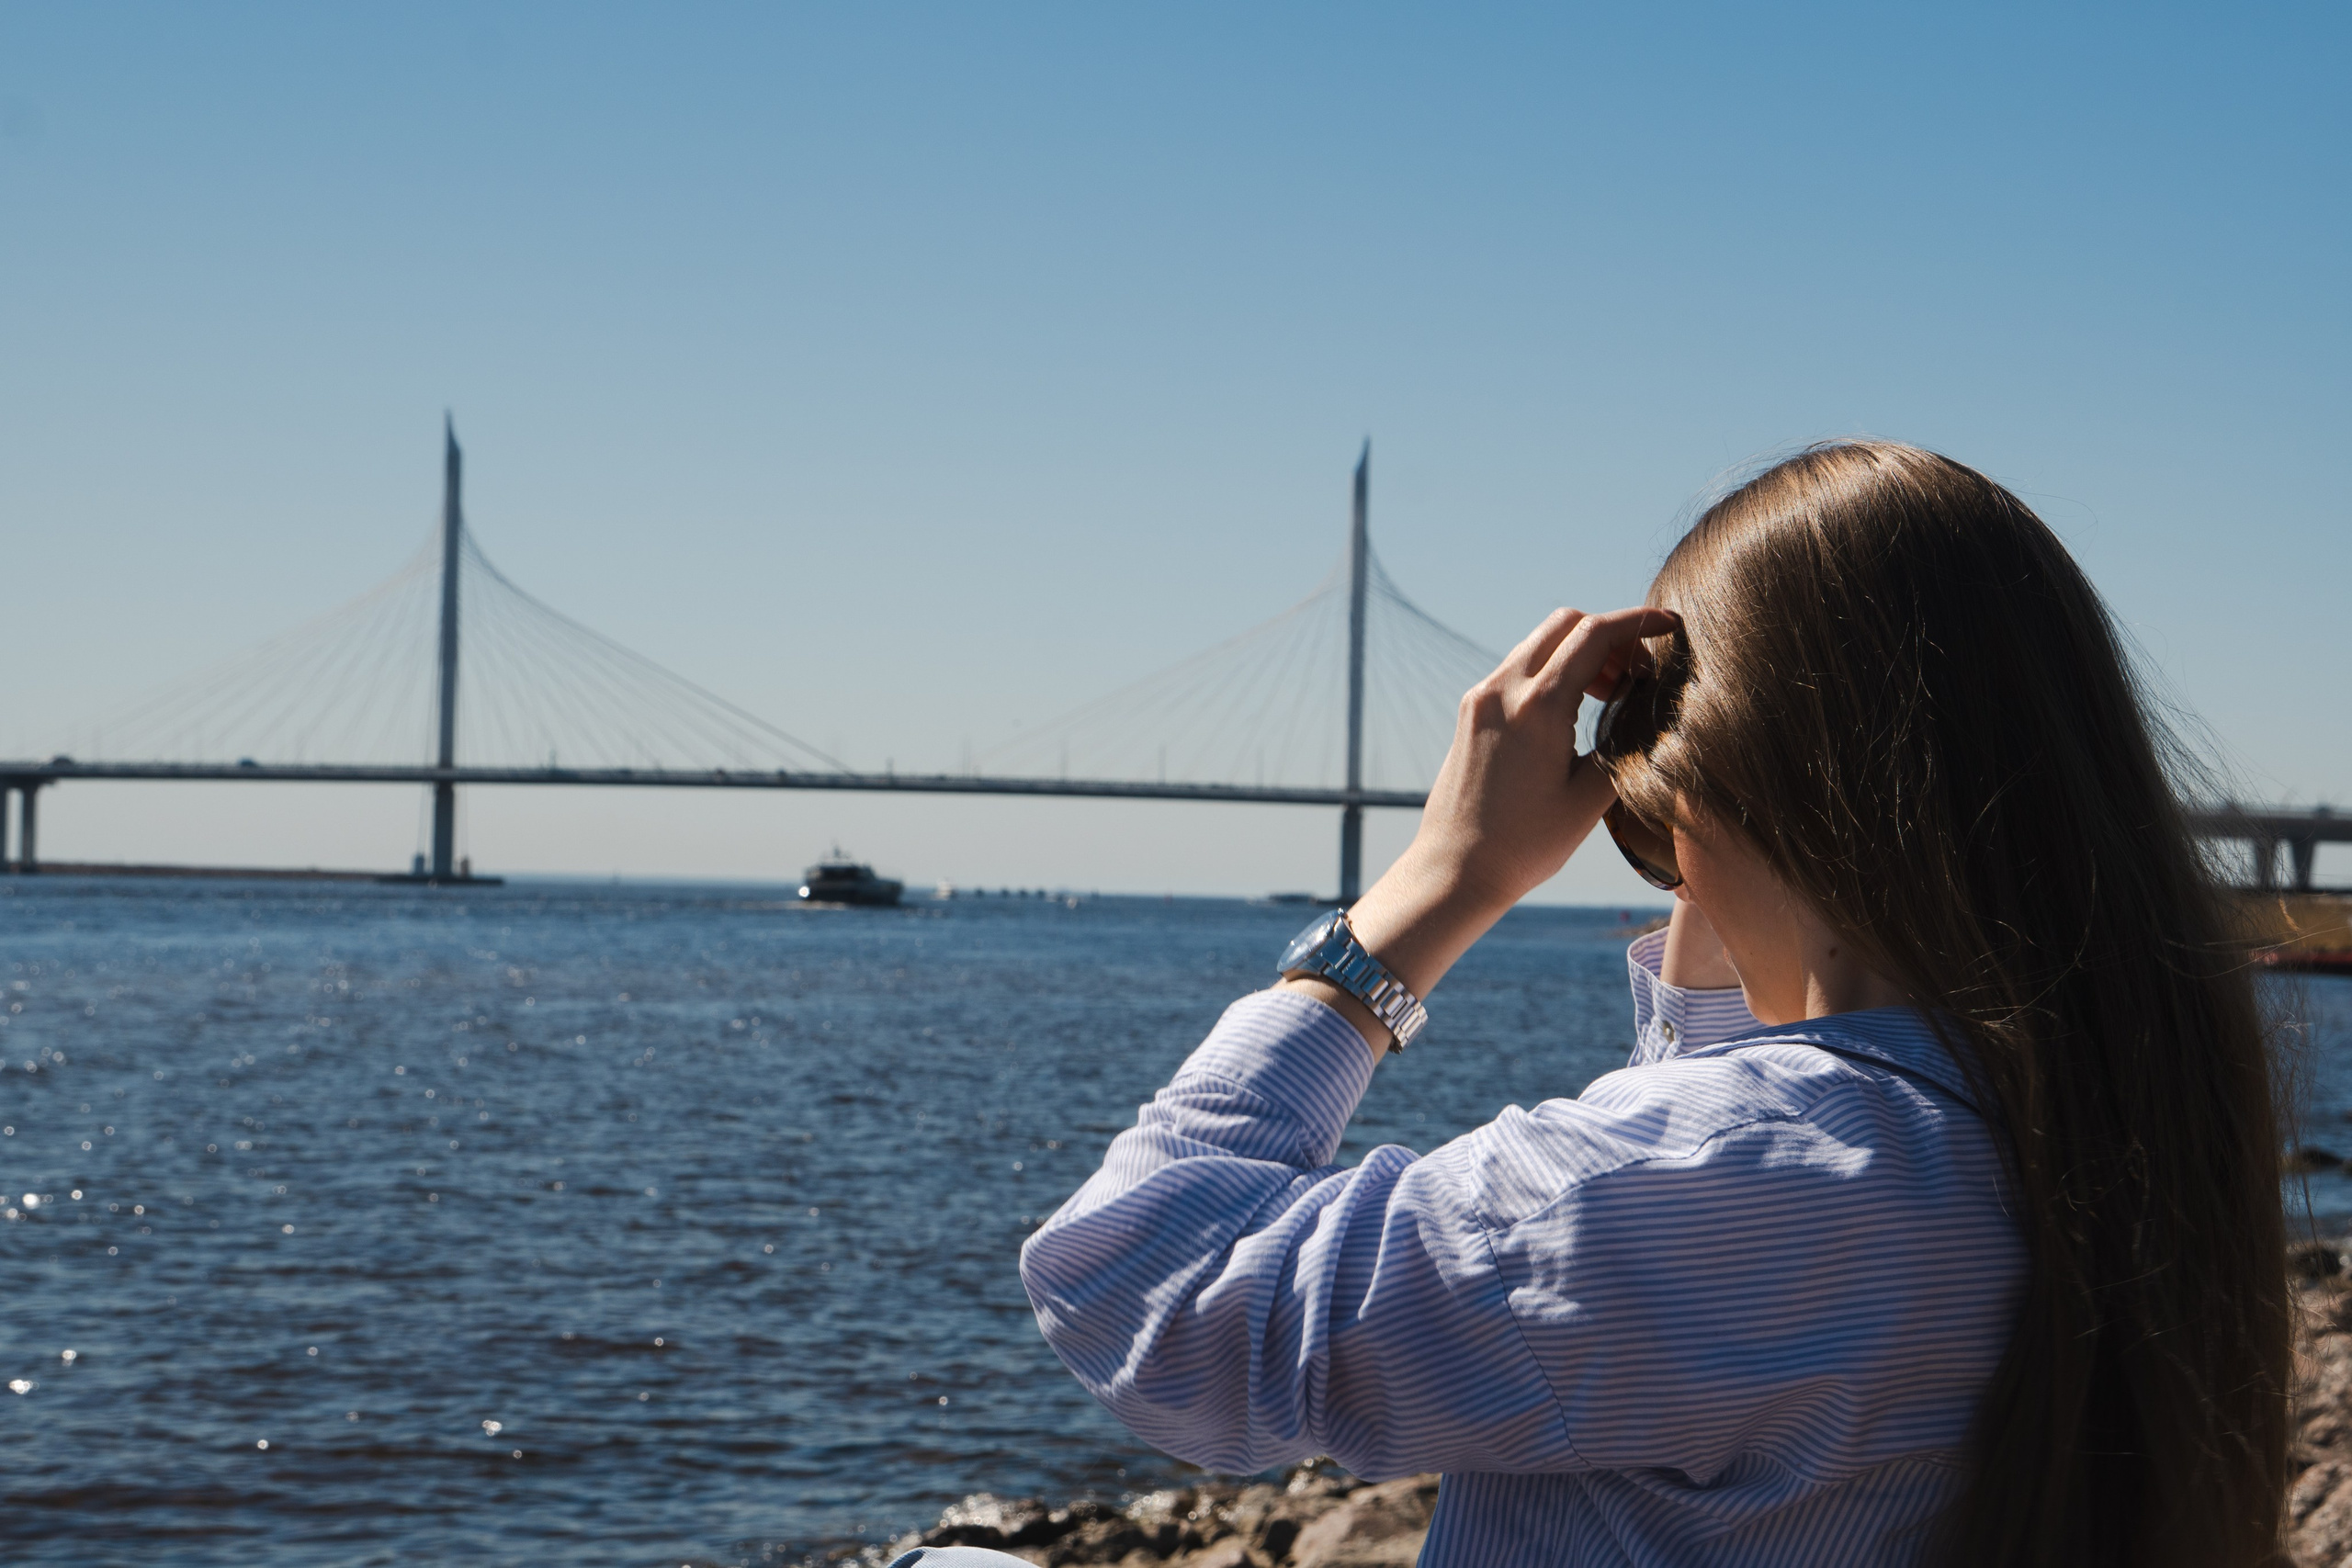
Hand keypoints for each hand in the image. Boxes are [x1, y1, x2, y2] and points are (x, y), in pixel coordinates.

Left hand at [1279, 605, 1680, 1050]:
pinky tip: (1575, 707)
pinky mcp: (1471, 711)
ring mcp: (1481, 697)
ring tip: (1612, 694)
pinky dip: (1553, 669)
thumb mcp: (1590, 797)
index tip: (1672, 626)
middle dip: (1610, 635)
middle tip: (1639, 674)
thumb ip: (1624, 742)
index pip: (1595, 634)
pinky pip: (1519, 668)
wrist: (1456, 870)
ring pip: (1540, 642)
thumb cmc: (1526, 844)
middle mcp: (1502, 690)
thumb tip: (1646, 709)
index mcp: (1537, 707)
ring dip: (1581, 652)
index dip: (1640, 623)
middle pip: (1565, 624)